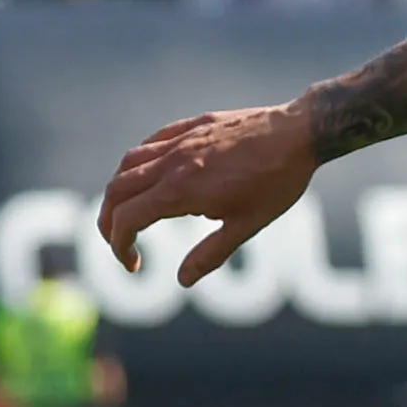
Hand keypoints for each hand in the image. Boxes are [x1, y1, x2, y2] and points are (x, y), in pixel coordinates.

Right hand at [101, 89, 323, 283]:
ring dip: (119, 190)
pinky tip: (150, 177)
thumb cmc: (276, 183)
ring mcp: (180, 141)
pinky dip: (139, 163)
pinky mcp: (191, 126)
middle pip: (116, 190)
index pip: (126, 219)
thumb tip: (182, 280)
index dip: (120, 246)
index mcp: (180, 191)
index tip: (133, 265)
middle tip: (119, 242)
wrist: (298, 134)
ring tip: (129, 211)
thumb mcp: (246, 227)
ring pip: (129, 163)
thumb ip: (210, 255)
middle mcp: (172, 163)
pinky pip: (151, 142)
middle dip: (108, 221)